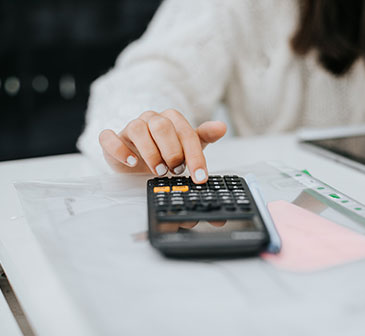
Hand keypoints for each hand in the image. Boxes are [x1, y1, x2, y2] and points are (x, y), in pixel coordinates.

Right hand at [98, 109, 226, 182]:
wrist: (139, 159)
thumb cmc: (165, 151)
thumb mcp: (188, 146)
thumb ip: (204, 136)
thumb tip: (222, 127)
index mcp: (171, 119)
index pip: (186, 132)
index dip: (194, 155)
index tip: (199, 176)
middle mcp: (151, 119)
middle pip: (162, 126)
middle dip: (172, 151)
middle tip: (176, 170)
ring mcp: (130, 127)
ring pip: (138, 129)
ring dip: (150, 152)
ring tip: (159, 171)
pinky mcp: (113, 139)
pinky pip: (109, 137)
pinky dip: (120, 149)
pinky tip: (132, 162)